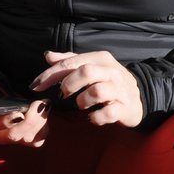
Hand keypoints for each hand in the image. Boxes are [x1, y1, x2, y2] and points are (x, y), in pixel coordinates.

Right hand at [0, 72, 50, 146]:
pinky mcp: (18, 136)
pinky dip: (43, 129)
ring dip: (40, 123)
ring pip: (27, 139)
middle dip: (30, 121)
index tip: (19, 111)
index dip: (6, 121)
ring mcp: (6, 137)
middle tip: (39, 103)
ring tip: (44, 105)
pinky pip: (35, 140)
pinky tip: (45, 114)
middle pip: (14, 136)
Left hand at [29, 50, 144, 127]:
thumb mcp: (91, 66)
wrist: (138, 99)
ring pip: (97, 91)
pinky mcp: (125, 108)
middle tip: (64, 94)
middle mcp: (112, 71)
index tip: (36, 86)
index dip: (50, 74)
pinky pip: (108, 113)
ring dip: (83, 101)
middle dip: (69, 84)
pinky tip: (93, 117)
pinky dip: (96, 117)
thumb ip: (69, 61)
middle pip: (86, 71)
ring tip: (82, 104)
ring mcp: (121, 90)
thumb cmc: (108, 81)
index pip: (71, 62)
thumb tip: (48, 56)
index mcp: (101, 59)